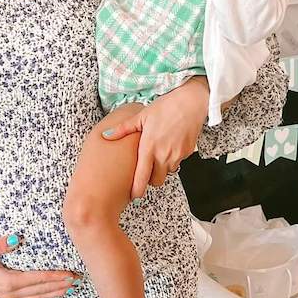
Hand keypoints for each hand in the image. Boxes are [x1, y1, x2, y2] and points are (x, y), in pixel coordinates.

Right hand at [0, 234, 79, 297]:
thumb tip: (15, 239)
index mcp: (6, 281)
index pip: (36, 279)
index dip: (54, 276)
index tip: (69, 273)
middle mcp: (10, 292)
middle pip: (41, 290)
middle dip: (60, 285)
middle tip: (79, 279)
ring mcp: (9, 296)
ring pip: (38, 296)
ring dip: (55, 292)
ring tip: (72, 287)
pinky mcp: (7, 296)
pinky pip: (31, 297)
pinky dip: (45, 295)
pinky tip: (54, 292)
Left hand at [102, 78, 207, 197]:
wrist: (191, 102)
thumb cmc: (165, 107)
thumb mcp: (141, 116)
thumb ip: (124, 129)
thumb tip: (107, 136)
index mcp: (149, 147)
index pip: (142, 177)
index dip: (137, 189)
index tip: (133, 195)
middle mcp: (164, 155)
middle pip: (156, 180)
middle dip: (151, 179)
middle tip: (146, 170)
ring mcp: (177, 155)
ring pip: (168, 172)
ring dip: (162, 168)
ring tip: (158, 154)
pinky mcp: (188, 152)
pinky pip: (178, 162)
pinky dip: (173, 159)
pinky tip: (170, 146)